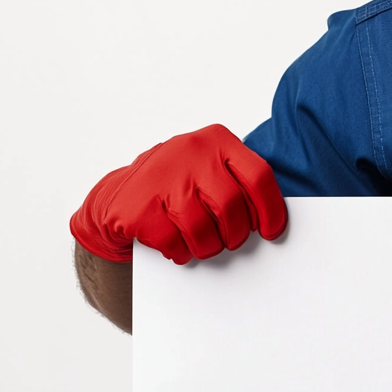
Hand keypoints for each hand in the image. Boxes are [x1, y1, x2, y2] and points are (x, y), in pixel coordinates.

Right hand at [70, 124, 286, 264]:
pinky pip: (173, 242)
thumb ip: (238, 180)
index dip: (270, 209)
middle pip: (231, 205)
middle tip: (232, 241)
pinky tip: (180, 247)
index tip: (272, 230)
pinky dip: (181, 252)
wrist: (119, 195)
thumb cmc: (176, 183)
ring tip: (206, 246)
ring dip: (209, 247)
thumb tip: (272, 217)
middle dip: (236, 233)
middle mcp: (191, 152)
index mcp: (217, 139)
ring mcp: (162, 178)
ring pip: (202, 228)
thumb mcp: (209, 166)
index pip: (258, 175)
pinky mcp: (138, 207)